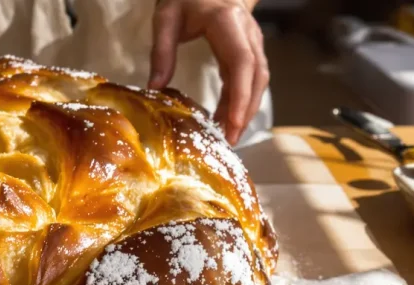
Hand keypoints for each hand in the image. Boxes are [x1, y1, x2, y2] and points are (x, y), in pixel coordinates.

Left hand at [148, 0, 268, 144]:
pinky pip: (250, 77)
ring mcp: (252, 40)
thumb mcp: (166, 17)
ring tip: (228, 134)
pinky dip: (241, 99)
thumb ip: (161, 51)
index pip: (241, 62)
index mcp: (227, 22)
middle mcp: (248, 32)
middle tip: (230, 139)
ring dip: (246, 108)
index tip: (233, 122)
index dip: (240, 95)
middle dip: (246, 110)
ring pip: (258, 79)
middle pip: (256, 76)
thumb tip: (155, 88)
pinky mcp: (250, 49)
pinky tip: (228, 118)